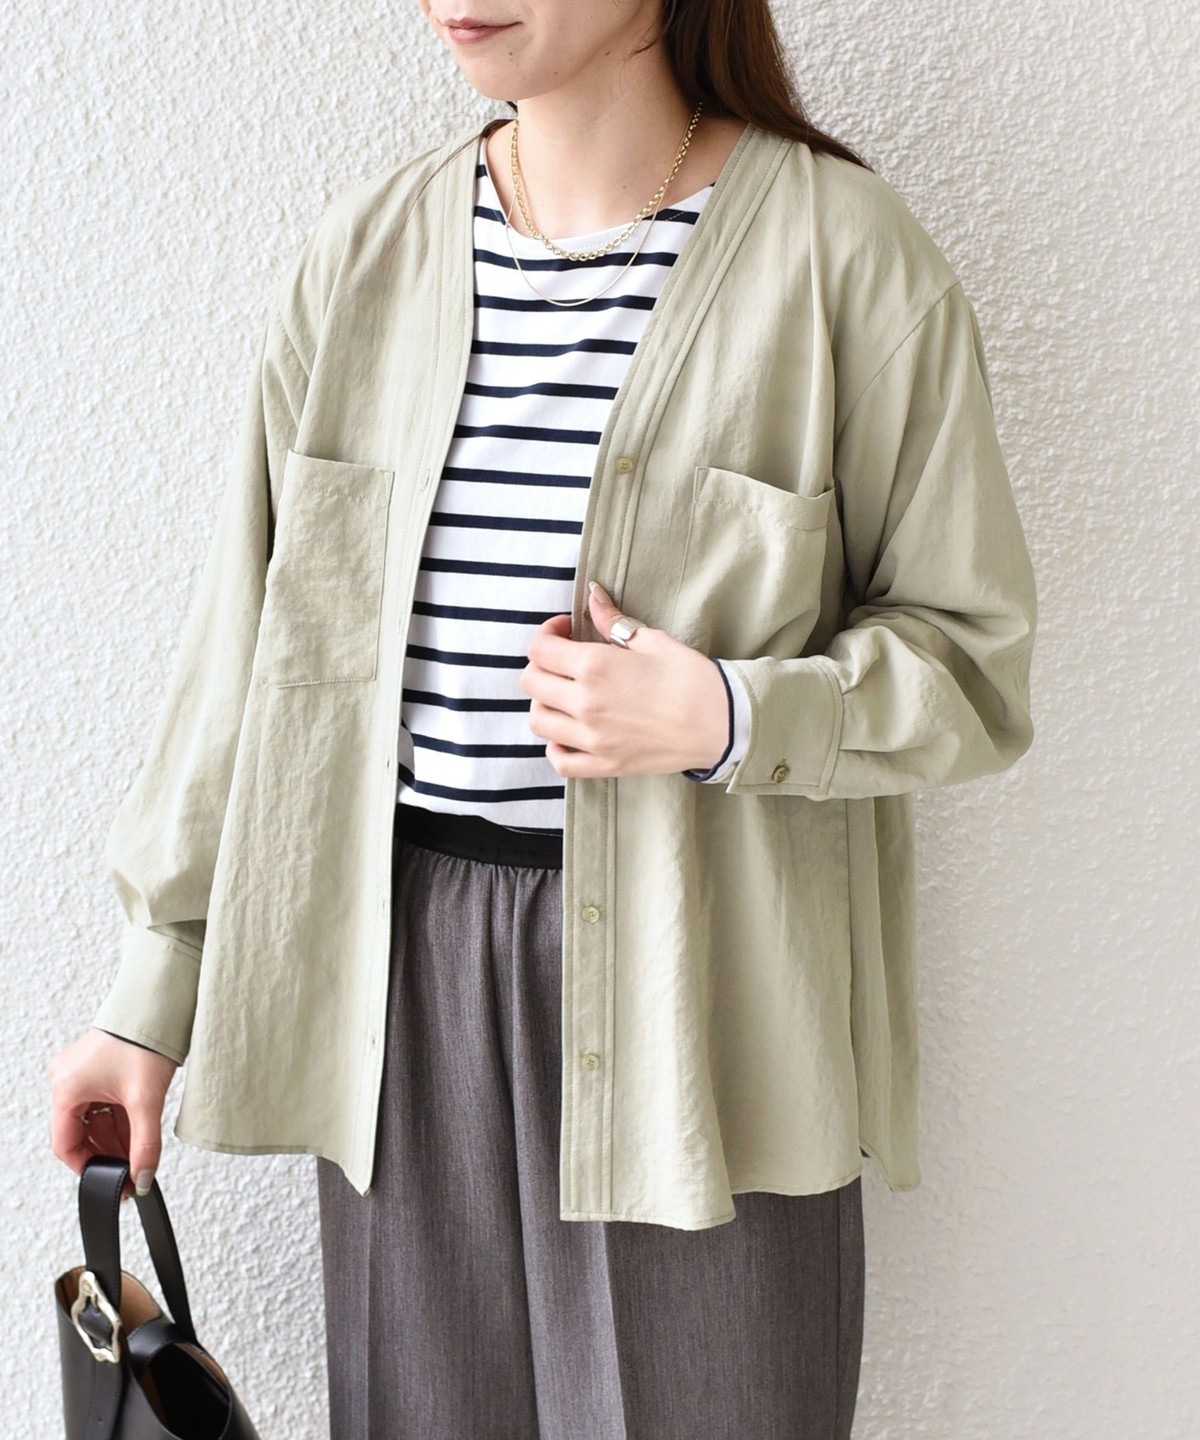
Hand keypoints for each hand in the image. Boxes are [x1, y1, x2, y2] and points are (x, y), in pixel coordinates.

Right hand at [48, 1027, 178, 1201]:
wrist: (160, 1005)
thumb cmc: (144, 1038)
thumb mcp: (146, 1099)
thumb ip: (145, 1144)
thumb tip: (143, 1177)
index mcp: (66, 1089)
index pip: (65, 1145)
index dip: (88, 1167)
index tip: (111, 1180)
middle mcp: (67, 1080)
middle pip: (80, 1133)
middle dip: (106, 1152)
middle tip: (131, 1170)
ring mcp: (81, 1072)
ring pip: (93, 1119)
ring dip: (115, 1137)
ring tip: (139, 1154)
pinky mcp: (97, 1066)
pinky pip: (102, 1103)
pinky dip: (118, 1119)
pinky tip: (137, 1132)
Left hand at [519, 582, 728, 778]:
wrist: (723, 724)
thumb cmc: (692, 679)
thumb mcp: (653, 640)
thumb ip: (614, 622)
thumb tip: (593, 596)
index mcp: (595, 667)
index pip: (540, 648)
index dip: (547, 633)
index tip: (566, 630)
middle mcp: (585, 704)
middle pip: (531, 682)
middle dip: (542, 664)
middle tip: (564, 659)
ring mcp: (593, 739)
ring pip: (538, 720)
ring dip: (545, 702)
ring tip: (566, 694)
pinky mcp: (606, 765)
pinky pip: (560, 760)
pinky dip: (555, 746)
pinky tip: (569, 732)